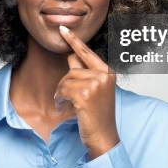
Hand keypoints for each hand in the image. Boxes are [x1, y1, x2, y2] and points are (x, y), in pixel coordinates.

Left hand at [54, 25, 119, 159]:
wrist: (104, 137)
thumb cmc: (97, 115)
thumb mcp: (94, 89)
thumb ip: (84, 71)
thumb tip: (71, 53)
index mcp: (108, 71)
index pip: (87, 52)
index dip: (74, 40)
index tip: (63, 29)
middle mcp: (104, 74)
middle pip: (72, 69)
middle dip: (65, 83)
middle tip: (66, 98)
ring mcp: (96, 84)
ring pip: (66, 79)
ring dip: (62, 93)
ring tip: (67, 105)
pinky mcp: (85, 94)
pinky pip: (63, 89)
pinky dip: (60, 99)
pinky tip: (64, 108)